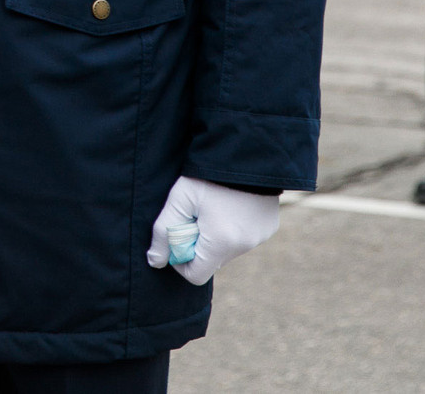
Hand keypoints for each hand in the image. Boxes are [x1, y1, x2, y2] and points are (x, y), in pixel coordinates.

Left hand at [145, 176, 279, 286]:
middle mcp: (245, 245)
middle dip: (198, 244)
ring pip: (228, 249)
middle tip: (193, 216)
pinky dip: (233, 228)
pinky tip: (229, 204)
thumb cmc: (208, 174)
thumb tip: (155, 261)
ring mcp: (260, 237)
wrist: (245, 150)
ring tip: (212, 206)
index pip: (196, 275)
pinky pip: (245, 237)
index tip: (177, 237)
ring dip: (215, 236)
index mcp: (221, 242)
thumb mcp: (180, 199)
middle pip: (212, 261)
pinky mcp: (269, 226)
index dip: (180, 260)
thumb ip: (163, 232)